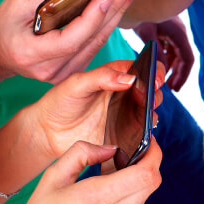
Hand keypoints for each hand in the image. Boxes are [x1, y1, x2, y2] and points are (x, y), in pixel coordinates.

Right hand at [0, 0, 141, 83]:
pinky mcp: (74, 70)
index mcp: (30, 54)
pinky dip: (107, 23)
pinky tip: (119, 5)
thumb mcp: (20, 1)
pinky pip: (95, 45)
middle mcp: (50, 70)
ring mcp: (64, 74)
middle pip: (90, 40)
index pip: (69, 40)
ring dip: (116, 14)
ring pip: (97, 43)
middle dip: (112, 10)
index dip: (90, 20)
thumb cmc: (5, 24)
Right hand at [0, 141, 161, 203]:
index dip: (154, 153)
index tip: (149, 141)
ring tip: (119, 168)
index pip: (145, 174)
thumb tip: (110, 148)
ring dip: (140, 178)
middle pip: (152, 183)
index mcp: (96, 197)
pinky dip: (131, 193)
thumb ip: (82, 153)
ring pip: (145, 195)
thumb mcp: (53, 176)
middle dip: (150, 162)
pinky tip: (112, 188)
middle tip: (135, 150)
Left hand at [27, 60, 165, 161]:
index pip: (144, 68)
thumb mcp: (77, 83)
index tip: (155, 80)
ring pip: (151, 113)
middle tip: (148, 100)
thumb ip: (102, 77)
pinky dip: (146, 134)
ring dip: (152, 115)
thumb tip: (130, 79)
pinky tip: (141, 134)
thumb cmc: (60, 102)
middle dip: (156, 94)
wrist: (48, 132)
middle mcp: (125, 95)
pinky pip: (142, 134)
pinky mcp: (124, 135)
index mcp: (116, 76)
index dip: (155, 71)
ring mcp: (126, 115)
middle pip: (152, 91)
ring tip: (146, 118)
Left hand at [134, 17, 194, 90]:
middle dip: (178, 73)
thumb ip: (155, 51)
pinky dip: (165, 58)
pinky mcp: (164, 30)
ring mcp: (172, 31)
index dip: (183, 75)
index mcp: (178, 33)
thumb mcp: (147, 31)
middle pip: (184, 58)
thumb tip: (159, 68)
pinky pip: (169, 47)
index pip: (188, 58)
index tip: (175, 87)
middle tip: (171, 87)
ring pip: (176, 53)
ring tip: (163, 79)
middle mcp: (178, 33)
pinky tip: (156, 65)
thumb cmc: (141, 8)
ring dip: (171, 67)